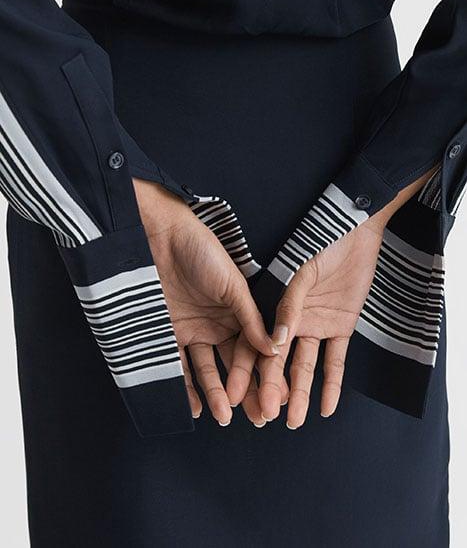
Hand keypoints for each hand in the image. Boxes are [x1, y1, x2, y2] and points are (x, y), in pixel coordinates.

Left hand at [133, 178, 277, 425]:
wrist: (162, 237)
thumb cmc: (203, 251)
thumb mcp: (233, 285)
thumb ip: (250, 319)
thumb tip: (274, 349)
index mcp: (238, 313)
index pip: (254, 350)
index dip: (265, 374)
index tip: (274, 398)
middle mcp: (217, 325)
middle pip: (234, 365)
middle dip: (245, 391)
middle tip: (256, 418)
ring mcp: (192, 330)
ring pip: (207, 370)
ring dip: (216, 393)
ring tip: (224, 415)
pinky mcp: (168, 332)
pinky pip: (177, 364)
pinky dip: (185, 386)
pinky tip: (196, 406)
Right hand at [227, 217, 384, 425]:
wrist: (356, 228)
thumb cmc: (322, 242)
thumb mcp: (302, 272)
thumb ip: (290, 306)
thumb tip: (275, 342)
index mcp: (274, 305)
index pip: (254, 344)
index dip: (245, 371)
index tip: (234, 398)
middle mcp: (292, 320)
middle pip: (278, 361)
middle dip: (270, 389)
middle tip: (263, 417)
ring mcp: (316, 325)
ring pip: (305, 365)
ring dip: (300, 392)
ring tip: (294, 421)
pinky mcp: (341, 326)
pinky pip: (336, 360)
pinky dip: (332, 383)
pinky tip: (326, 407)